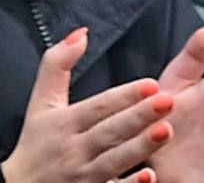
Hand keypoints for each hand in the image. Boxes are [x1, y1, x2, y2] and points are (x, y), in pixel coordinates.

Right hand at [0, 28, 171, 182]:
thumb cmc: (35, 143)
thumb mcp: (41, 101)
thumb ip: (57, 64)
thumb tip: (80, 34)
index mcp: (65, 123)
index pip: (98, 106)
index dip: (123, 95)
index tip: (151, 84)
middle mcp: (75, 149)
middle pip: (109, 131)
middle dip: (138, 116)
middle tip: (167, 102)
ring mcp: (83, 176)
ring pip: (115, 160)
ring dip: (141, 147)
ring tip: (166, 131)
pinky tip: (150, 176)